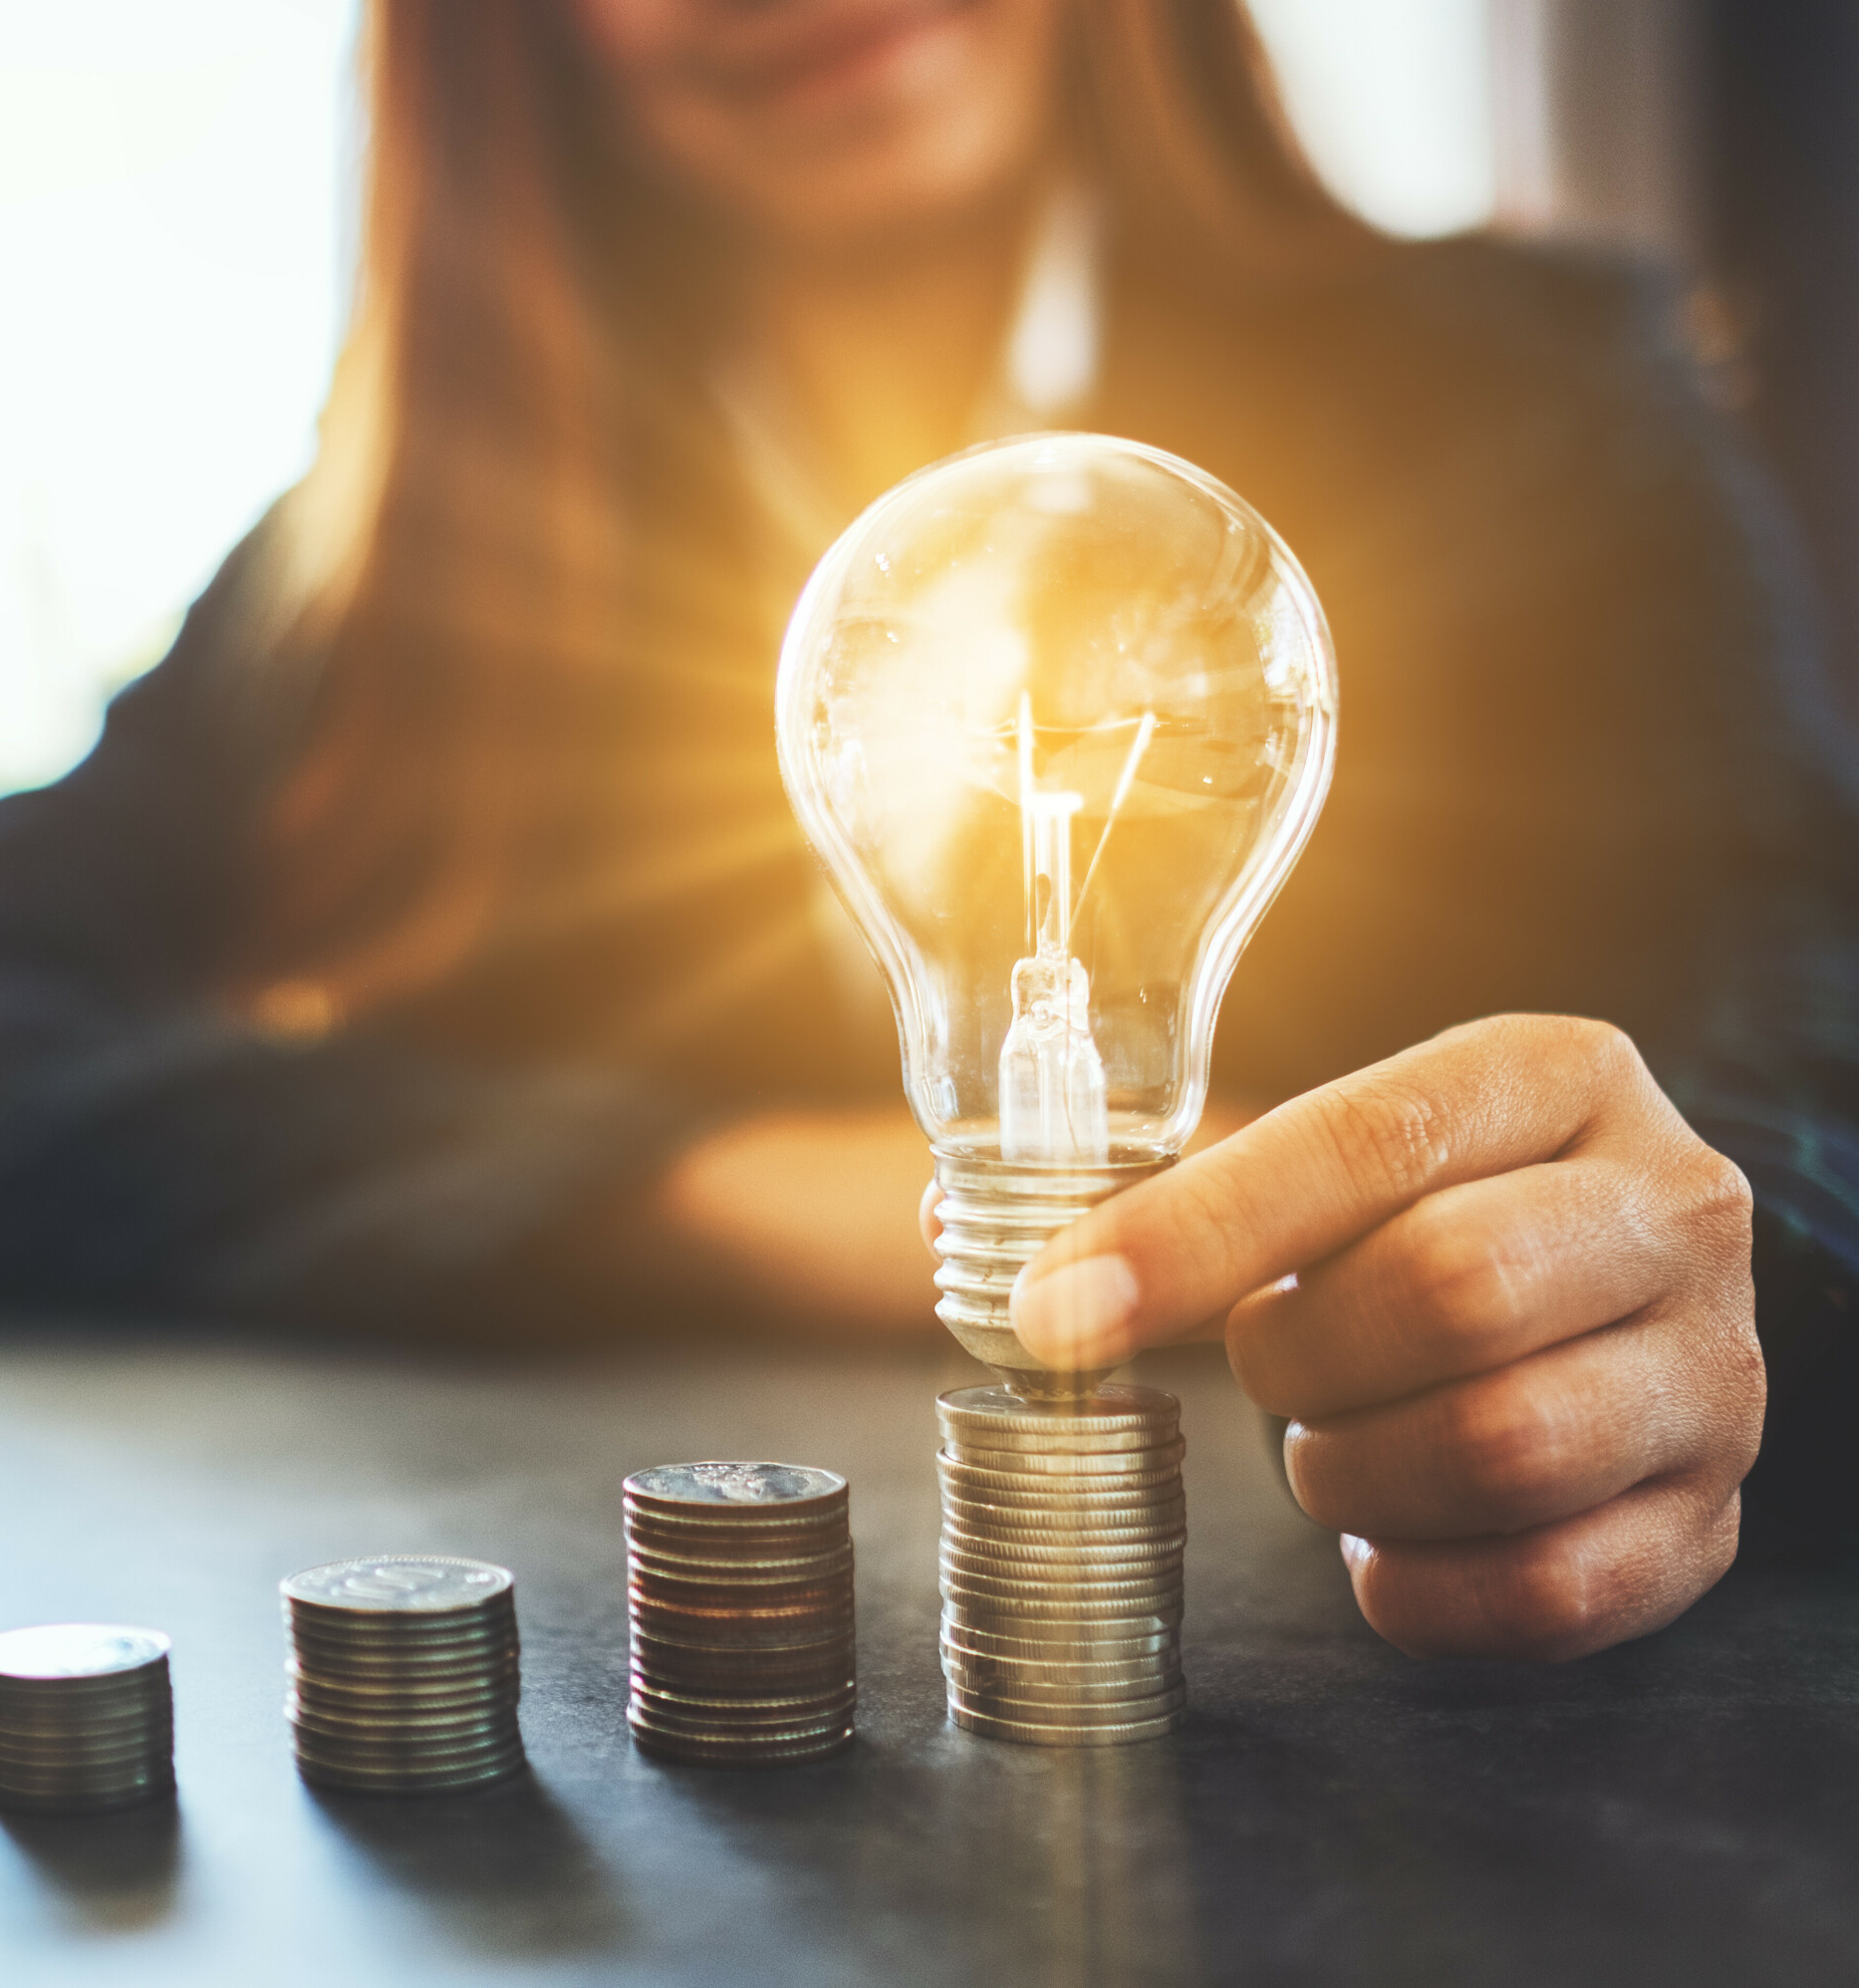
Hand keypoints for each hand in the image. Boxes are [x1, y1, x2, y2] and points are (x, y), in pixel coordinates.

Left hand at [1009, 1016, 1763, 1660]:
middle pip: (1448, 1295)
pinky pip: (1549, 1590)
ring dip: (1347, 1474)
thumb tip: (949, 1234)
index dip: (1193, 1233)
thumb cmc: (1431, 1210)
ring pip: (1499, 1449)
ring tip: (1325, 1446)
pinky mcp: (1715, 1517)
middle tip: (1256, 1367)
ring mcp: (1715, 1371)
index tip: (1058, 1307)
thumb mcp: (1341, 1153)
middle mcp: (1669, 1208)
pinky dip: (1418, 1590)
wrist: (1614, 1289)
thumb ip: (1176, 1188)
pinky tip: (1382, 1542)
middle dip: (1293, 1357)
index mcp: (1556, 1073)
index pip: (1365, 1143)